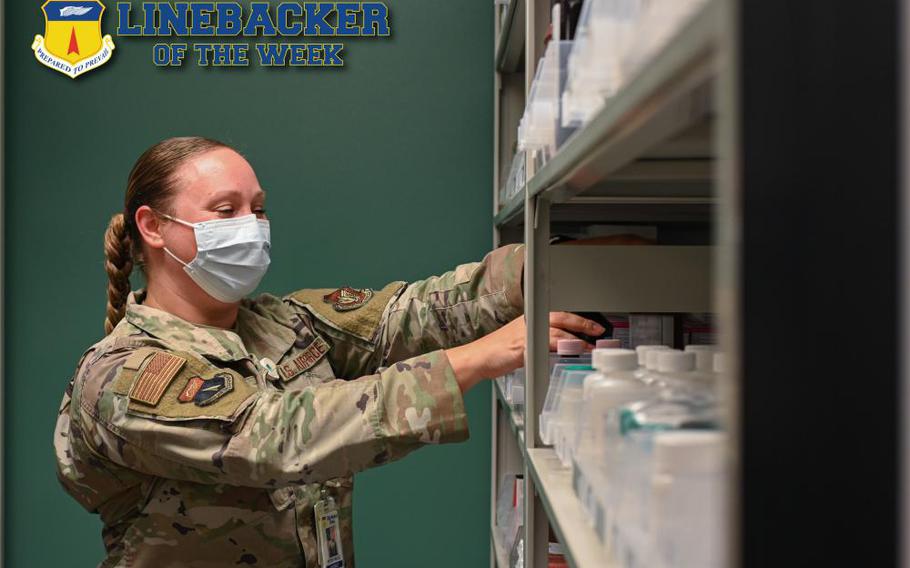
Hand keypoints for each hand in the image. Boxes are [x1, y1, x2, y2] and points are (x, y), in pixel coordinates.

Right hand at [445, 312, 604, 392]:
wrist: (478, 358)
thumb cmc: (497, 351)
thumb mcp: (521, 342)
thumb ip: (540, 342)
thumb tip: (561, 348)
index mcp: (530, 319)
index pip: (559, 315)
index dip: (578, 320)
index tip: (594, 326)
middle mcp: (529, 323)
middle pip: (562, 319)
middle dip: (582, 324)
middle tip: (599, 331)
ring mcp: (526, 335)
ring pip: (557, 331)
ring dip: (576, 339)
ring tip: (590, 347)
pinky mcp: (523, 348)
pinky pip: (545, 346)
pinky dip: (559, 349)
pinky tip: (570, 353)